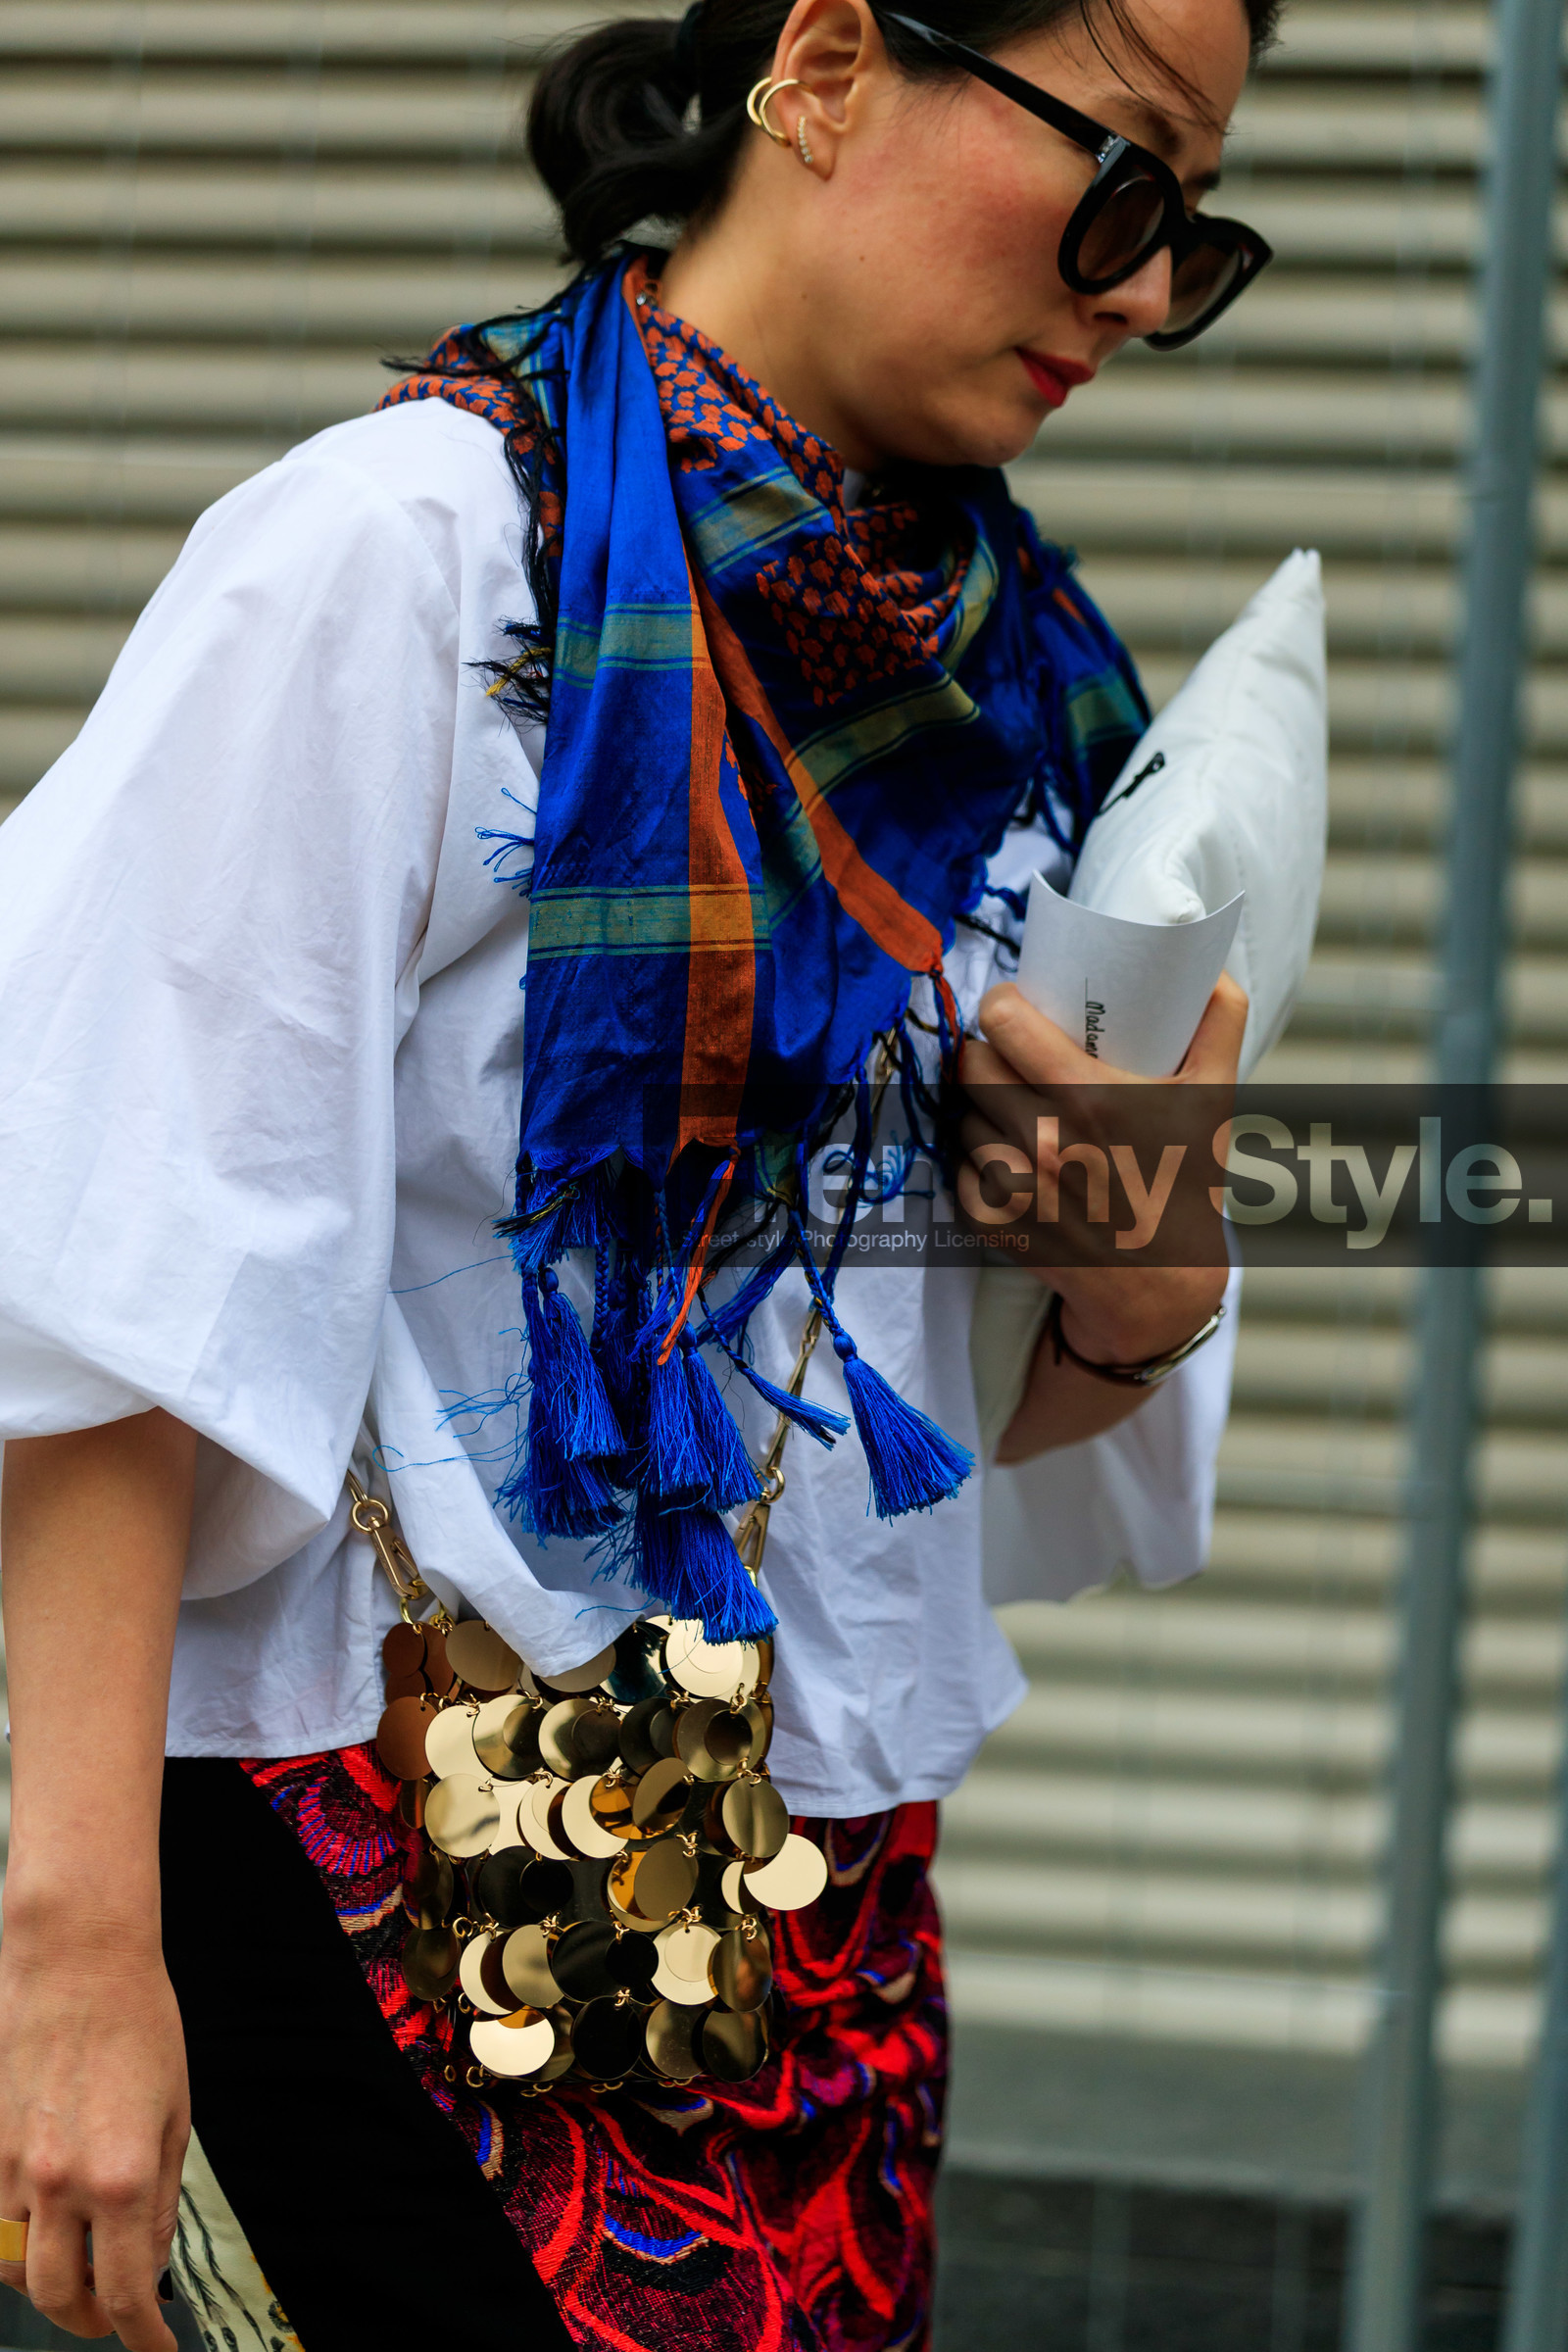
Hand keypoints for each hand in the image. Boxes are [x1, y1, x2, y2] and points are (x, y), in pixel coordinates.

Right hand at [0, 1923, 187, 2347]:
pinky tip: (52, 2232)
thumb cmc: (140, 2027)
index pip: (127, 2292)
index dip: (143, 2337)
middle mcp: (61, 2184)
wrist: (77, 1965)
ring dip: (52, 2286)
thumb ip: (160, 2198)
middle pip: (59, 2299)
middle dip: (90, 2323)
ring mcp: (14, 2171)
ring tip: (86, 2274)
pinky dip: (22, 2247)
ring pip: (19, 2270)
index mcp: (122, 2176)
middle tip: (117, 2320)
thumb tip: (150, 2262)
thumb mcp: (176, 2115)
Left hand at [958, 972, 1246, 1370]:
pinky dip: (975, 1157)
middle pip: (970, 1063)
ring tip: (1012, 1108)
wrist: (1161, 1286)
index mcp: (1089, 1098)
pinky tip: (1007, 1154)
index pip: (1002, 1022)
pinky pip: (957, 1163)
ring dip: (978, 1106)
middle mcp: (1041, 1141)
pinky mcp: (987, 1219)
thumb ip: (1221, 1020)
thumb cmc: (1187, 1182)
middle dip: (987, 1052)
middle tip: (1011, 1057)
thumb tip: (1214, 963)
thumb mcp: (1216, 1097)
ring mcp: (1010, 1184)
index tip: (1015, 1007)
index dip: (1003, 1005)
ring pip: (960, 1113)